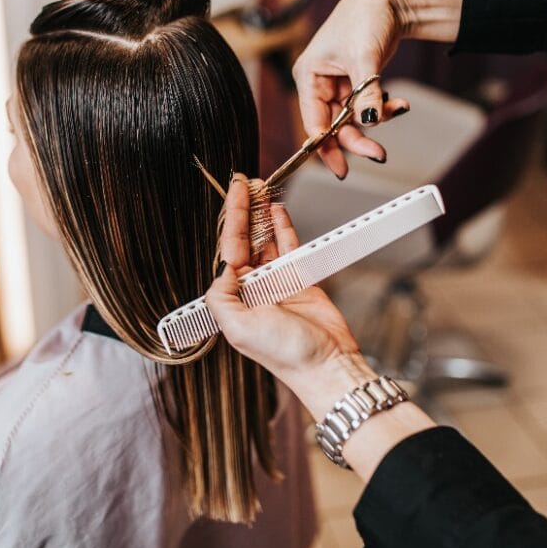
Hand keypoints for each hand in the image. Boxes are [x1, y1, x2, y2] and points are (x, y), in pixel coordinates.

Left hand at [206, 175, 373, 416]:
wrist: (326, 365)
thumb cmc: (284, 353)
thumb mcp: (238, 327)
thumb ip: (220, 295)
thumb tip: (222, 266)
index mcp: (233, 299)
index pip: (228, 250)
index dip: (232, 219)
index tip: (234, 193)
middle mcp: (252, 288)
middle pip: (245, 241)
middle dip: (245, 211)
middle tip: (245, 182)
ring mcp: (276, 282)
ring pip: (266, 240)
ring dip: (263, 215)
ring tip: (261, 189)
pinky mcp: (301, 280)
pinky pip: (289, 247)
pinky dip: (284, 228)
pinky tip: (278, 210)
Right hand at [293, 0, 463, 177]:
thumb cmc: (366, 17)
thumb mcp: (364, 57)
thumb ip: (365, 92)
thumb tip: (368, 121)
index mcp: (309, 75)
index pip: (313, 122)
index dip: (325, 148)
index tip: (341, 169)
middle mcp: (320, 83)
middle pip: (334, 126)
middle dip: (358, 139)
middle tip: (379, 154)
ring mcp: (338, 85)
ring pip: (353, 119)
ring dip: (377, 119)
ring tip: (398, 108)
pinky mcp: (356, 83)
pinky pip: (367, 106)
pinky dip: (384, 107)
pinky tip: (400, 102)